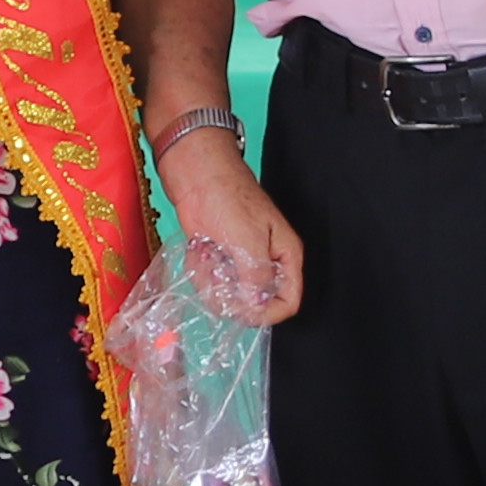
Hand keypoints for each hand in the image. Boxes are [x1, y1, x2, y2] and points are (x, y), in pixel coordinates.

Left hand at [163, 128, 301, 326]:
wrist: (195, 173)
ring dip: (212, 280)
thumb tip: (256, 308)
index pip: (289, 300)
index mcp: (285, 255)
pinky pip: (211, 280)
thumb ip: (257, 277)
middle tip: (217, 274)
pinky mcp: (219, 257)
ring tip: (206, 254)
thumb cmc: (227, 197)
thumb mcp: (248, 240)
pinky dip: (201, 270)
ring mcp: (241, 260)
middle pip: (256, 301)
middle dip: (232, 294)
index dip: (268, 312)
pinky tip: (198, 249)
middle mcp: (266, 261)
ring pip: (230, 294)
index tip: (243, 311)